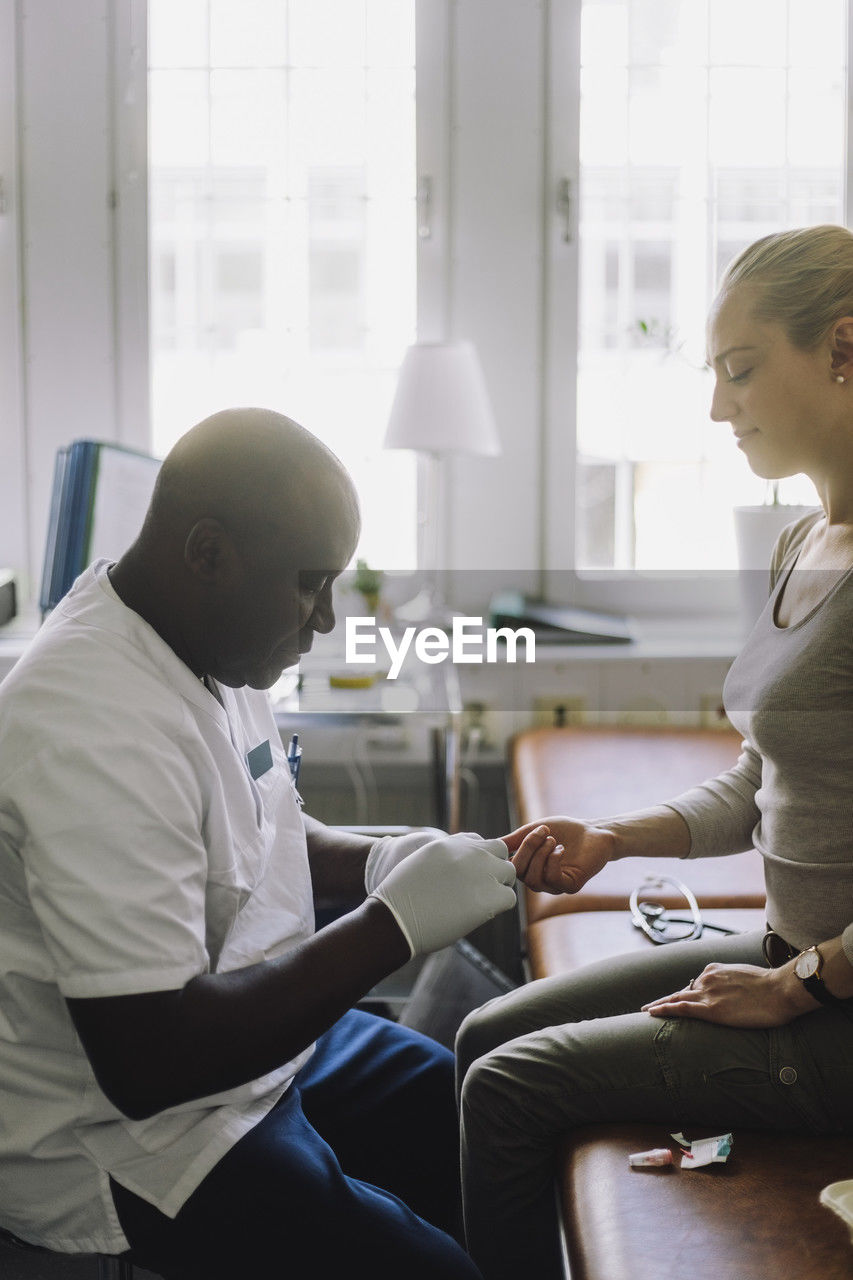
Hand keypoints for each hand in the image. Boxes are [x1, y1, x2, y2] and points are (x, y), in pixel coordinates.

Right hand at [369, 833, 516, 957]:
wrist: (398, 916)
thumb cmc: (402, 898)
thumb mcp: (421, 864)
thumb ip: (443, 861)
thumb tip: (456, 873)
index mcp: (451, 842)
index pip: (480, 842)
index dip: (479, 859)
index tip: (469, 876)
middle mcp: (470, 851)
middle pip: (499, 851)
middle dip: (494, 867)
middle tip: (480, 889)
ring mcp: (483, 871)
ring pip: (509, 872)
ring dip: (499, 885)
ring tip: (481, 902)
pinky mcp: (490, 896)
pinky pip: (509, 897)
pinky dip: (499, 907)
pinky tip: (481, 914)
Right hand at [502, 818, 613, 894]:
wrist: (594, 832)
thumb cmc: (565, 831)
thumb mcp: (534, 831)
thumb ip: (514, 840)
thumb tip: (491, 844)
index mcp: (529, 868)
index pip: (509, 868)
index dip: (512, 852)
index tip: (525, 832)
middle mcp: (539, 880)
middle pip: (519, 873)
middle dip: (528, 849)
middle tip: (543, 831)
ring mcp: (554, 885)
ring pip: (533, 878)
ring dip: (541, 854)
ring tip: (553, 839)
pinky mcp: (570, 886)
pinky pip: (552, 879)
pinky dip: (553, 861)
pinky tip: (561, 849)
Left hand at [641, 962, 808, 1027]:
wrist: (781, 990)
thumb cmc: (771, 987)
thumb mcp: (746, 978)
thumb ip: (734, 983)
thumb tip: (734, 993)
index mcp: (715, 970)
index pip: (694, 984)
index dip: (681, 993)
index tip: (673, 998)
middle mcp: (707, 979)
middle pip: (681, 991)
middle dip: (666, 1000)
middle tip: (649, 1007)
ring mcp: (707, 993)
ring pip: (676, 999)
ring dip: (659, 1005)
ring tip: (645, 1012)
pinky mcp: (710, 1009)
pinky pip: (680, 1009)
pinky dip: (664, 1010)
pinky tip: (652, 1013)